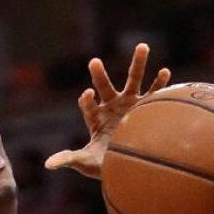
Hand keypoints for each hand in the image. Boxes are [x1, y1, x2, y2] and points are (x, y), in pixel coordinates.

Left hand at [45, 43, 170, 178]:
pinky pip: (154, 93)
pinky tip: (165, 71)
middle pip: (104, 86)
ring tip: (143, 46)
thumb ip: (69, 159)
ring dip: (138, 63)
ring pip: (133, 80)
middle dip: (99, 75)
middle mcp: (111, 106)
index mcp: (95, 117)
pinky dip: (160, 82)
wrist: (129, 166)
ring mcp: (129, 104)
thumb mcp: (86, 162)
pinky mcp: (146, 107)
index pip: (87, 105)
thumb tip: (47, 165)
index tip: (88, 94)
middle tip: (94, 62)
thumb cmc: (105, 165)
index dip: (87, 100)